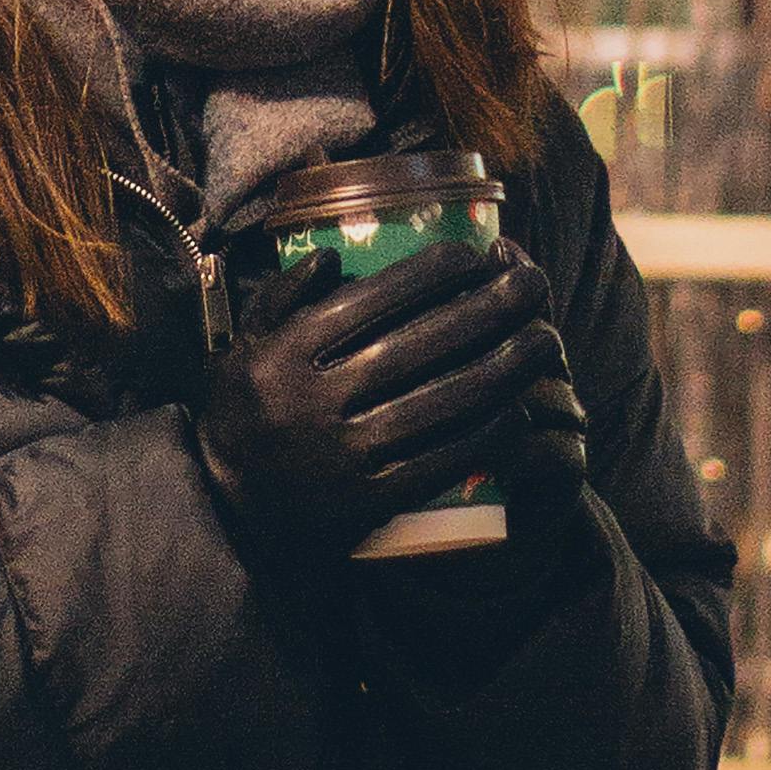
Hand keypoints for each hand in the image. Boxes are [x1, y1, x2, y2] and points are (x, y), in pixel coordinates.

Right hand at [196, 239, 575, 558]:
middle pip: (419, 345)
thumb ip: (281, 296)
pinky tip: (518, 410)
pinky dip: (483, 436)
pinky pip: (438, 463)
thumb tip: (334, 254)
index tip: (476, 255)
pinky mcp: (367, 504)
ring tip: (546, 341)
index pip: (372, 300)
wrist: (224, 515)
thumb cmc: (243, 415)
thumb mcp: (243, 347)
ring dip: (504, 368)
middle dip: (488, 308)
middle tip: (534, 283)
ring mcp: (342, 456)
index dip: (432, 273)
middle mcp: (314, 401)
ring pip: (439, 404)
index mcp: (285, 353)